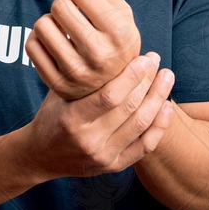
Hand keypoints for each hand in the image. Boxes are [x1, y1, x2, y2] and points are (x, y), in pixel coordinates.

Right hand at [24, 52, 174, 178]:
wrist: (41, 156)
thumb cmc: (51, 117)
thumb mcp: (58, 94)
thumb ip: (82, 75)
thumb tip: (105, 43)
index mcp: (72, 120)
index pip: (109, 96)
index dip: (131, 75)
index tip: (144, 58)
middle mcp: (89, 141)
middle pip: (129, 109)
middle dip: (148, 81)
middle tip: (156, 60)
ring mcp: (103, 156)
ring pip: (141, 125)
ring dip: (158, 98)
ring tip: (166, 77)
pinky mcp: (114, 166)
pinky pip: (145, 146)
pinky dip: (160, 126)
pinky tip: (167, 106)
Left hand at [26, 0, 140, 99]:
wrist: (111, 89)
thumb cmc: (116, 44)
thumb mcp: (122, 16)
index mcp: (120, 33)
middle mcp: (99, 54)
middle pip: (60, 6)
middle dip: (62, 2)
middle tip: (67, 9)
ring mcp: (77, 72)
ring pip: (41, 24)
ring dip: (49, 20)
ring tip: (60, 26)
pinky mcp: (57, 83)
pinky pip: (31, 45)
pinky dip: (38, 38)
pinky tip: (52, 40)